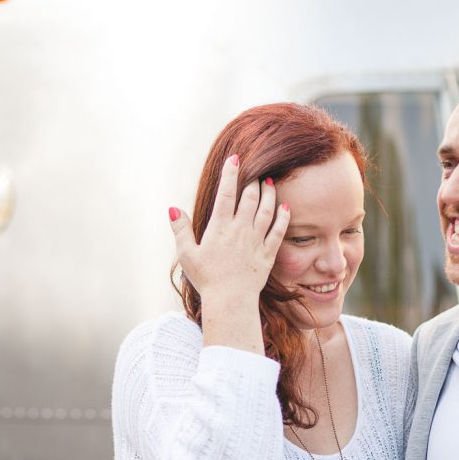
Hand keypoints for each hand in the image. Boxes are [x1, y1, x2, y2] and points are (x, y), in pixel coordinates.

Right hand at [169, 155, 290, 353]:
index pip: (226, 193)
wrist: (230, 301)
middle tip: (255, 172)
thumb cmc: (206, 279)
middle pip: (250, 198)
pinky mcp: (268, 254)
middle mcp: (240, 230)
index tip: (234, 158)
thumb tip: (173, 208)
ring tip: (270, 184)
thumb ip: (180, 229)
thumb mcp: (187, 254)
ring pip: (266, 211)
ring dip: (269, 195)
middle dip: (253, 181)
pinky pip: (278, 231)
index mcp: (219, 227)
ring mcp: (256, 241)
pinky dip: (283, 218)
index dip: (230, 174)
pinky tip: (285, 208)